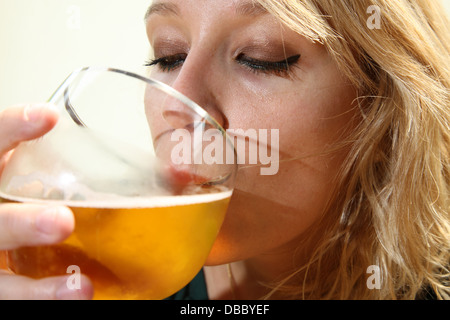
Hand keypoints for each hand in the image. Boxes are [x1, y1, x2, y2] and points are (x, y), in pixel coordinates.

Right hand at [0, 104, 92, 298]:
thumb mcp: (17, 174)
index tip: (49, 117)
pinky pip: (9, 296)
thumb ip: (43, 163)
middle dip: (20, 224)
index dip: (12, 128)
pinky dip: (42, 298)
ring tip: (81, 287)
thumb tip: (112, 147)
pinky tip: (78, 294)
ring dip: (36, 288)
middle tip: (62, 222)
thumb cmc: (9, 196)